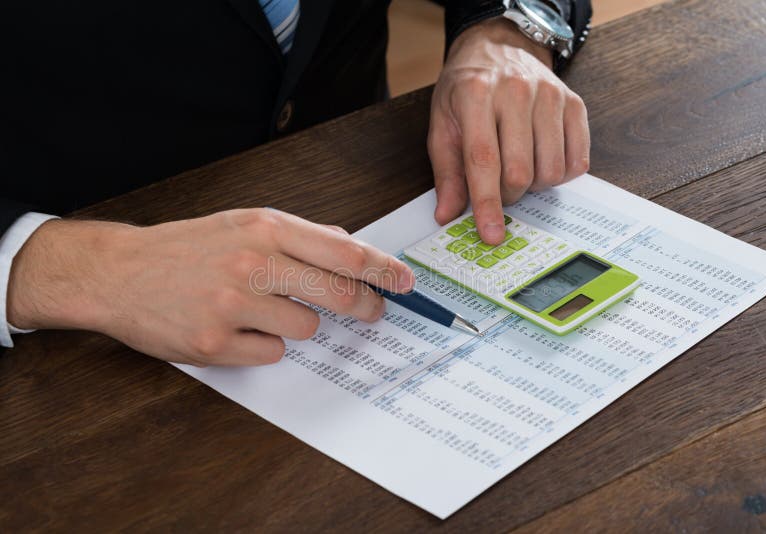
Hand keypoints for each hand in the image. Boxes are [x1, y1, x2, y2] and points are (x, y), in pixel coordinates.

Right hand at [7, 209, 414, 365]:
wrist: (120, 272)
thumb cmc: (189, 247)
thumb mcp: (245, 223)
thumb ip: (301, 235)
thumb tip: (351, 247)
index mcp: (266, 228)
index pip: (344, 251)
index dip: (383, 270)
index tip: (406, 282)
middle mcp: (252, 262)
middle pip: (338, 293)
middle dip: (365, 307)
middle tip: (372, 312)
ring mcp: (232, 304)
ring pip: (306, 329)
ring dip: (297, 325)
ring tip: (263, 311)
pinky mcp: (213, 343)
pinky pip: (271, 354)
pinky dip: (264, 346)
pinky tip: (237, 330)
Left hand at [428, 18, 589, 243]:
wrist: (500, 47)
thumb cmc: (466, 90)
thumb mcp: (443, 124)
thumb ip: (446, 172)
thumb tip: (447, 214)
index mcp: (476, 95)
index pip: (483, 160)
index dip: (487, 203)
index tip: (491, 234)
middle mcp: (516, 92)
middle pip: (520, 171)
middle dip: (508, 194)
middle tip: (497, 186)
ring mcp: (551, 96)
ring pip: (550, 170)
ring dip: (533, 185)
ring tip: (518, 167)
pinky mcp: (574, 104)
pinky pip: (576, 161)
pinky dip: (559, 174)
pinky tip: (541, 160)